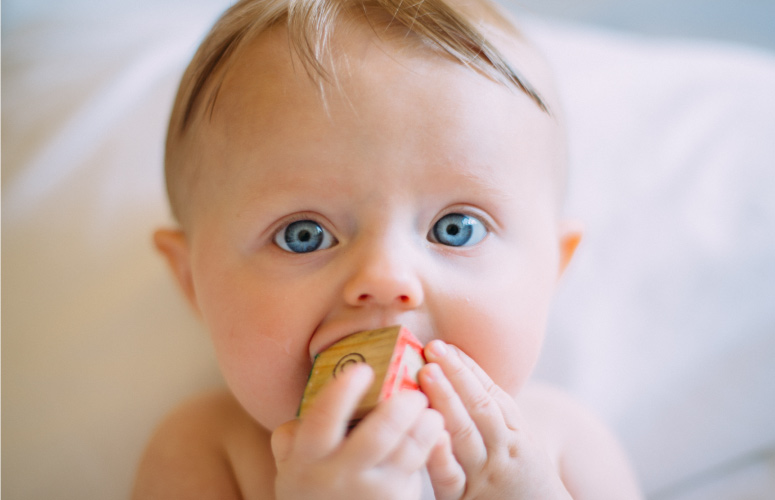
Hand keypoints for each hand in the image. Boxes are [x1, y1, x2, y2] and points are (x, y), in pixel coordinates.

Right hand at [271, 363, 445, 499]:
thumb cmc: (310, 489)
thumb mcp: (290, 464)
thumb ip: (293, 433)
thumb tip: (311, 396)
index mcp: (308, 458)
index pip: (323, 419)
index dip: (344, 392)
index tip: (362, 370)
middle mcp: (339, 476)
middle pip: (377, 437)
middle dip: (400, 408)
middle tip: (413, 392)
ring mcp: (371, 493)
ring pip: (407, 454)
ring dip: (425, 428)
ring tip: (432, 411)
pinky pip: (418, 471)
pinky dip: (430, 448)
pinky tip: (434, 433)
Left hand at [419, 340, 570, 499]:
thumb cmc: (529, 490)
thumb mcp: (523, 452)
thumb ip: (499, 423)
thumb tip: (467, 387)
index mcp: (518, 437)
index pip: (493, 396)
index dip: (468, 369)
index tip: (447, 346)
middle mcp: (504, 452)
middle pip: (480, 407)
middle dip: (456, 375)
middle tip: (434, 347)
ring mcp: (486, 477)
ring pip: (466, 433)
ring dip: (445, 400)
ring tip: (426, 372)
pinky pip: (452, 477)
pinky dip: (442, 455)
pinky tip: (431, 433)